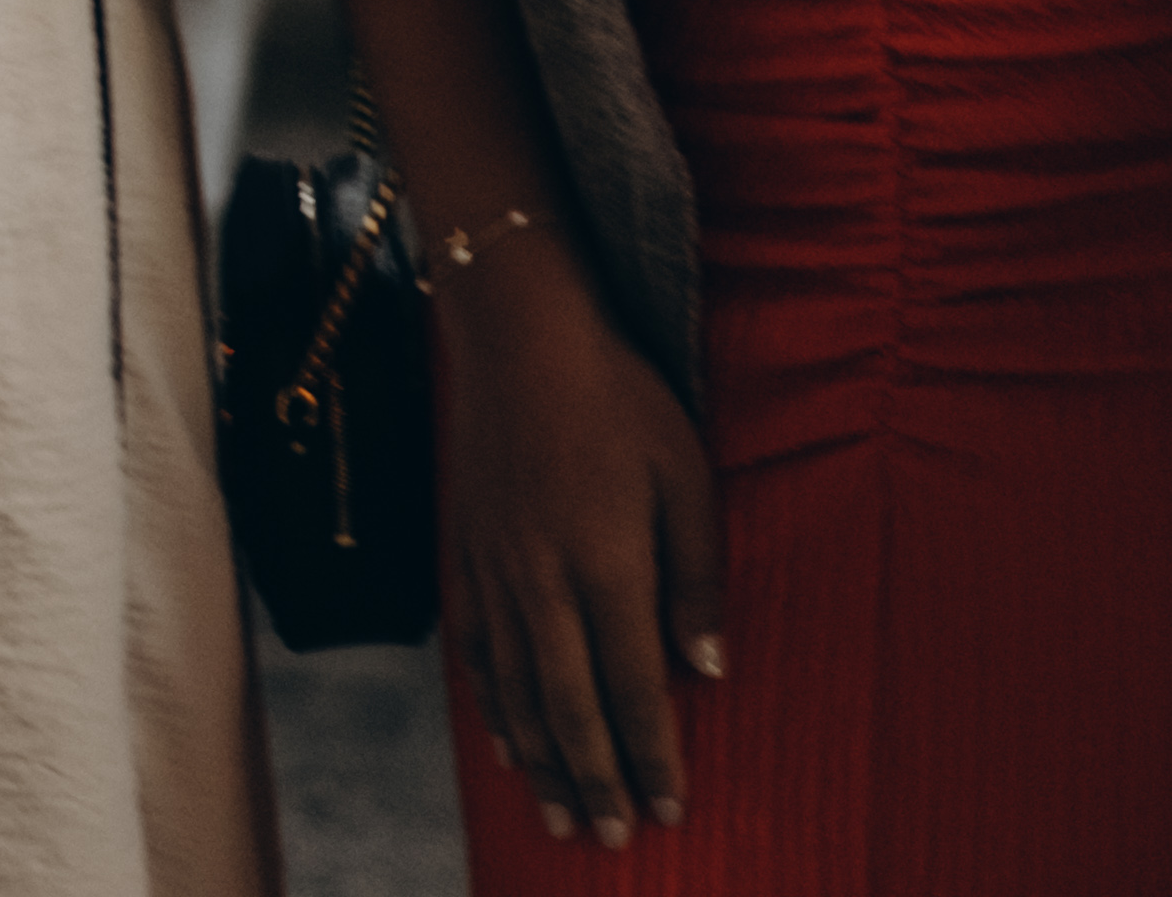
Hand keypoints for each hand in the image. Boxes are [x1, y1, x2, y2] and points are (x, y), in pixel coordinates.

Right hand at [432, 228, 724, 847]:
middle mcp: (540, 579)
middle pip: (567, 704)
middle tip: (612, 838)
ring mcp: (493, 567)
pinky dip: (491, 703)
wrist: (518, 333)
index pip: (631, 687)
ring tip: (561, 814)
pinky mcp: (464, 550)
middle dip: (594, 778)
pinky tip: (507, 739)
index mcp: (605, 563)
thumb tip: (706, 670)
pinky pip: (475, 646)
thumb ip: (697, 579)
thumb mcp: (688, 478)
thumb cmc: (621, 399)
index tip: (670, 809)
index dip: (651, 755)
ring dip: (540, 757)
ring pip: (515, 686)